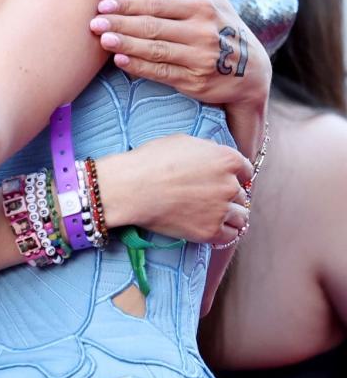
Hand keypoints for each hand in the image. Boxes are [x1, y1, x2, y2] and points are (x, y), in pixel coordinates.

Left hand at [89, 0, 269, 106]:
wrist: (251, 73)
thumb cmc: (220, 29)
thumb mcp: (212, 4)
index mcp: (203, 8)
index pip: (157, 4)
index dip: (128, 4)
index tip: (104, 4)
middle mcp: (202, 32)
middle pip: (153, 26)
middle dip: (121, 24)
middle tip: (94, 22)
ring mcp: (199, 59)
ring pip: (155, 50)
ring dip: (126, 44)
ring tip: (102, 39)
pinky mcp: (195, 82)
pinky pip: (161, 72)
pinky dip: (139, 66)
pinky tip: (120, 60)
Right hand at [97, 136, 252, 244]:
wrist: (133, 187)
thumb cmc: (152, 160)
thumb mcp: (183, 142)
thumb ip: (206, 150)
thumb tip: (214, 157)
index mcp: (226, 159)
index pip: (245, 170)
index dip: (234, 175)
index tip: (224, 179)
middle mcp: (230, 184)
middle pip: (240, 194)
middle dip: (227, 195)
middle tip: (209, 196)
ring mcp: (222, 210)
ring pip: (240, 217)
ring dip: (229, 215)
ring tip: (212, 214)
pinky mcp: (210, 231)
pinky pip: (230, 235)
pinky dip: (223, 231)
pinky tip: (210, 226)